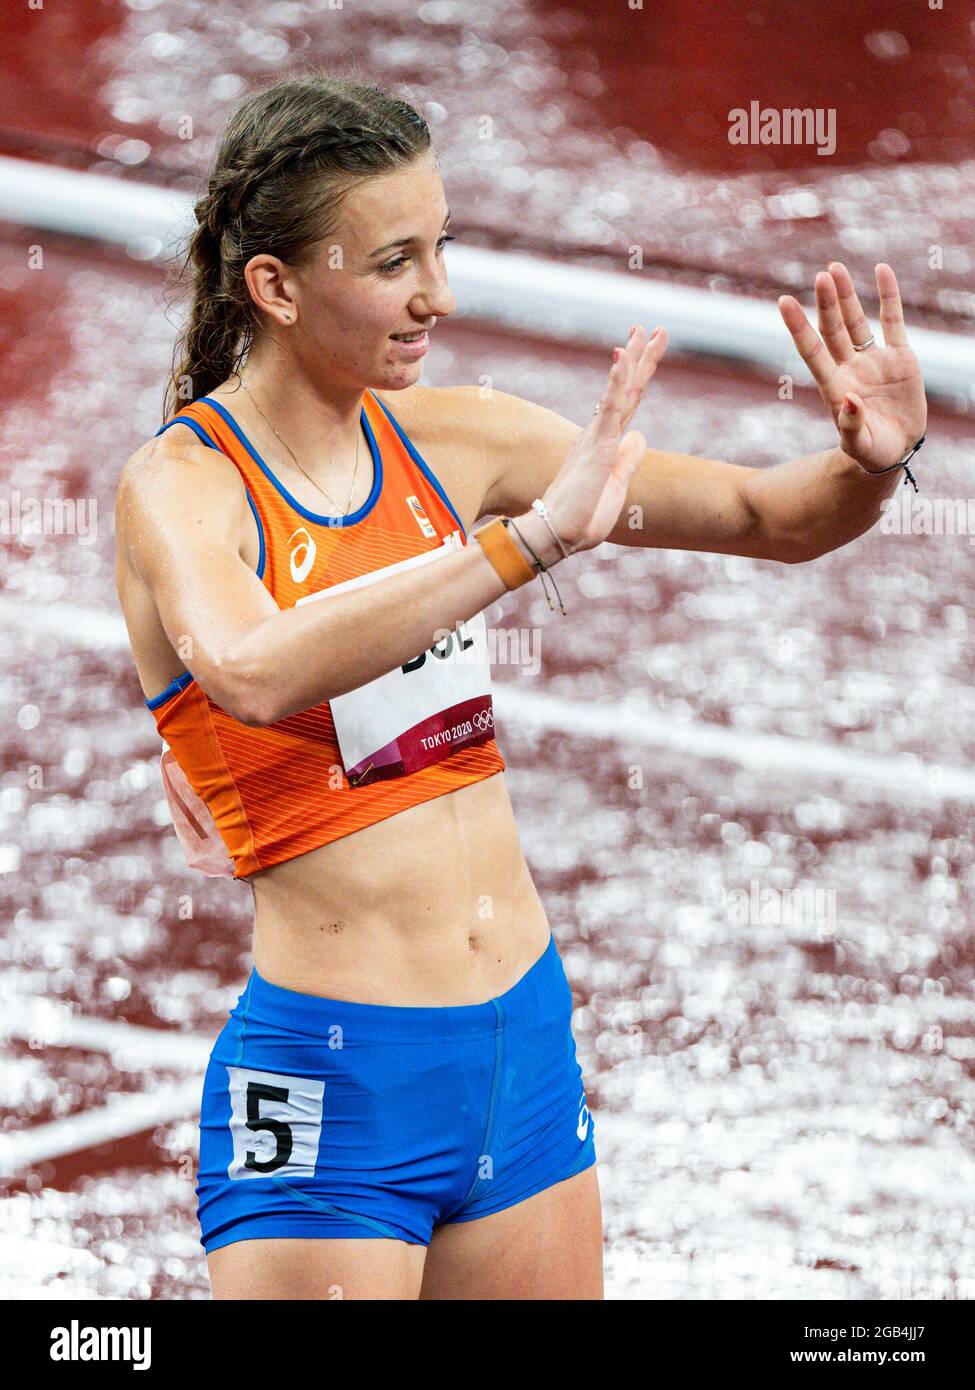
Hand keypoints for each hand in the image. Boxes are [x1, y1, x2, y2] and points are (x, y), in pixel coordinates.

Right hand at [540, 323, 668, 553]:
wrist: (560, 535)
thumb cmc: (581, 520)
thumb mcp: (615, 488)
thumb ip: (628, 461)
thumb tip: (639, 437)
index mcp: (605, 444)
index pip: (627, 402)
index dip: (638, 375)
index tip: (648, 350)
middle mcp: (599, 434)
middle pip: (627, 389)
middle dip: (641, 357)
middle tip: (656, 329)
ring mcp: (597, 437)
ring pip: (620, 390)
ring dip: (632, 359)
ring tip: (644, 330)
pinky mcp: (596, 445)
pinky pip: (609, 406)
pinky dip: (617, 380)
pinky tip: (624, 356)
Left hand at [778, 262, 926, 472]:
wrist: (896, 450)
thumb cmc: (871, 452)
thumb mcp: (859, 445)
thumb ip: (850, 425)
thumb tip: (848, 400)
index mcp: (834, 387)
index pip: (812, 351)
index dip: (799, 327)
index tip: (784, 302)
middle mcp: (850, 367)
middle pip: (833, 329)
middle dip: (827, 303)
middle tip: (822, 275)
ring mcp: (873, 360)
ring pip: (856, 320)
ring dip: (846, 295)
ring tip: (834, 268)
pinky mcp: (899, 357)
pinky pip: (893, 320)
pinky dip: (889, 296)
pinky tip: (882, 271)